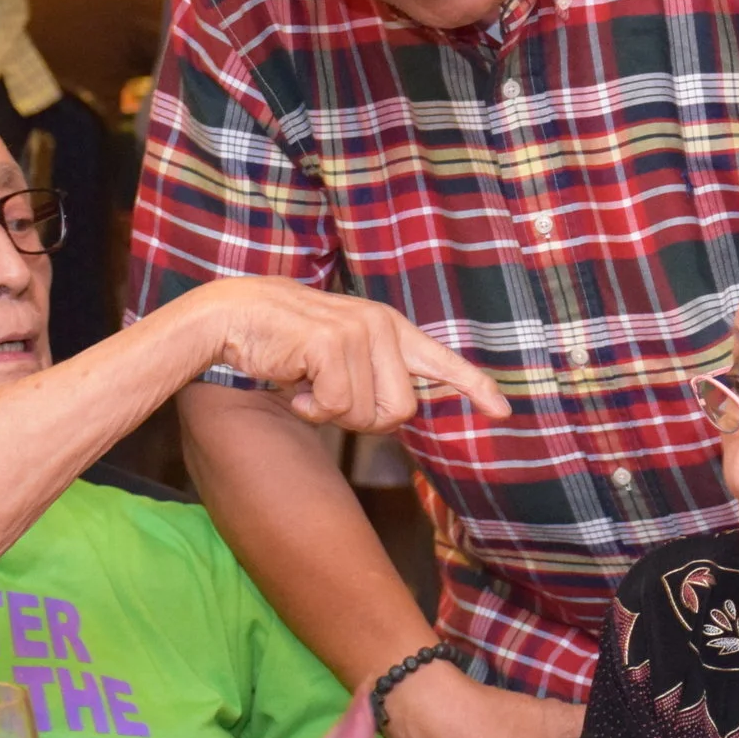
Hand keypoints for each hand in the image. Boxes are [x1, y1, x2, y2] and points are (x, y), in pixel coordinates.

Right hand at [177, 276, 511, 430]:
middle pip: (402, 410)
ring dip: (332, 414)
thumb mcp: (340, 360)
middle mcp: (383, 326)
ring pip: (369, 414)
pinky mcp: (332, 342)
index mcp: (390, 330)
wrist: (235, 318)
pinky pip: (336, 407)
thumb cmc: (287, 346)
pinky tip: (294, 383)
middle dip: (363, 419)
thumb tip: (403, 411)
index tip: (503, 412)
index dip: (475, 388)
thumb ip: (375, 379)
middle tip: (328, 397)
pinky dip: (311, 410)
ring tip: (308, 383)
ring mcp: (359, 331)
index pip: (443, 361)